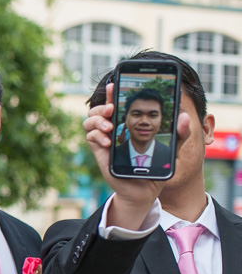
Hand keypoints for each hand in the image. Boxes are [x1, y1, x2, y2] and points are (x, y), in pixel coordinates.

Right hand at [84, 82, 190, 228]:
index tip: (115, 84)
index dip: (113, 93)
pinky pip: (90, 138)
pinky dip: (96, 137)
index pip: (117, 103)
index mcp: (127, 124)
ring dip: (96, 119)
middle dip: (102, 105)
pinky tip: (108, 142)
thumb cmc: (156, 167)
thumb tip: (184, 116)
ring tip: (109, 127)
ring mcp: (104, 140)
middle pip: (98, 109)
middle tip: (112, 110)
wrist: (146, 189)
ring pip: (89, 121)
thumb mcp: (172, 147)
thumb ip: (179, 133)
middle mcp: (113, 129)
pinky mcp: (100, 153)